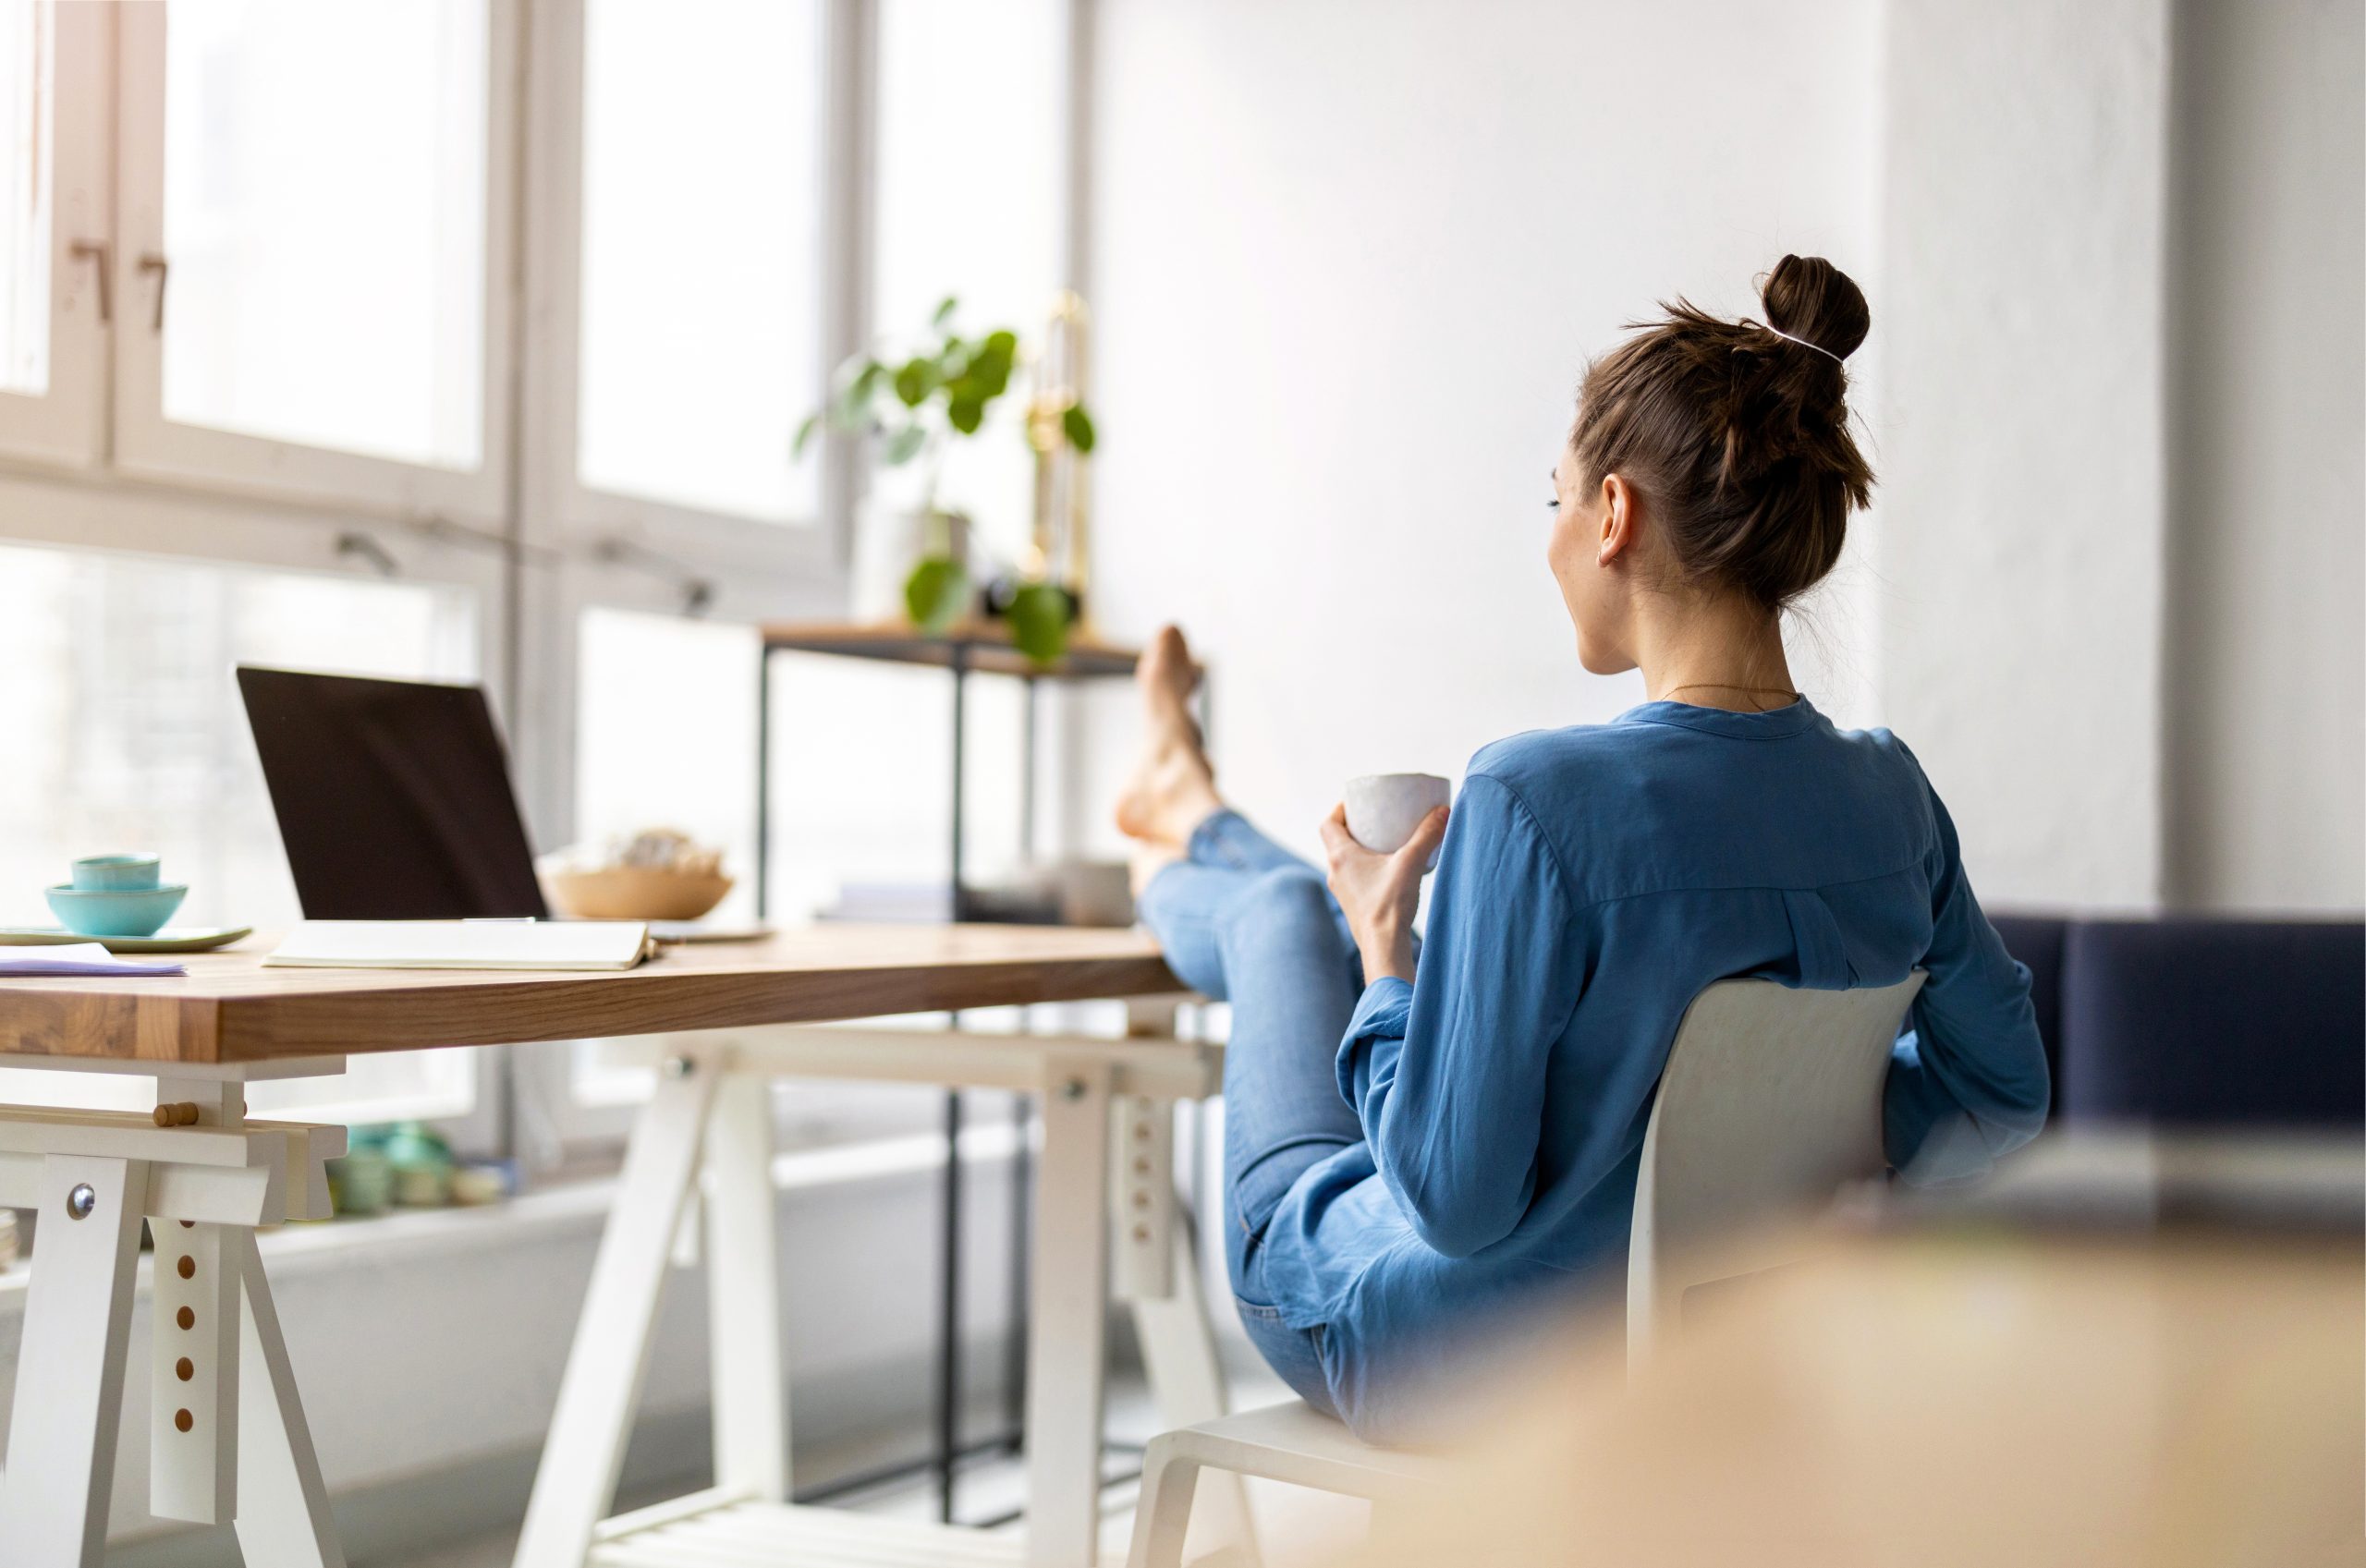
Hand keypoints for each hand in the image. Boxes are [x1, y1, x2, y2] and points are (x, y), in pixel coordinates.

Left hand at [1320, 803, 1448, 983]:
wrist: (1383, 946)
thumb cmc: (1390, 904)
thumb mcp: (1411, 863)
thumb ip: (1427, 835)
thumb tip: (1443, 811)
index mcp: (1341, 857)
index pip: (1329, 824)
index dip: (1340, 810)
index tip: (1357, 803)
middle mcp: (1335, 872)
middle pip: (1336, 841)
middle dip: (1353, 827)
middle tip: (1375, 818)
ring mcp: (1342, 891)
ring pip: (1344, 861)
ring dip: (1358, 849)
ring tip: (1382, 841)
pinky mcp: (1352, 905)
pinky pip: (1353, 877)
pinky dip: (1364, 867)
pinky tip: (1386, 869)